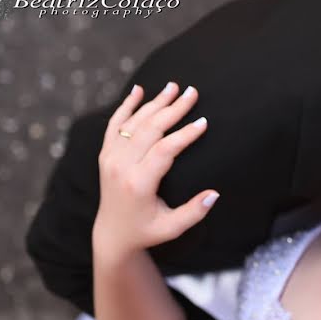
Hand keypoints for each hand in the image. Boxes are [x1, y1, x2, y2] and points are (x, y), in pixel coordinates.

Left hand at [92, 82, 218, 257]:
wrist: (112, 233)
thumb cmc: (147, 231)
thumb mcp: (172, 228)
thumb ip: (194, 212)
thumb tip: (215, 194)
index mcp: (138, 183)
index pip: (165, 150)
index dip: (185, 134)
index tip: (204, 121)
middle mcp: (120, 166)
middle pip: (150, 129)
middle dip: (173, 109)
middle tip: (193, 92)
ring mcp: (110, 158)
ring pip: (134, 122)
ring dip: (155, 102)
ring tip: (175, 86)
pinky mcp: (105, 154)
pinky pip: (114, 124)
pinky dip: (126, 105)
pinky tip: (139, 90)